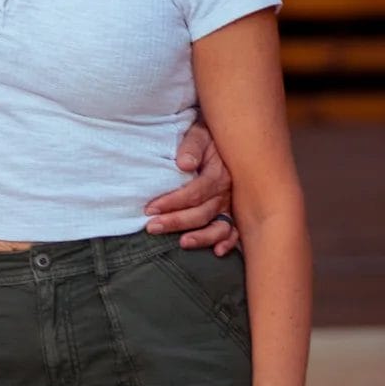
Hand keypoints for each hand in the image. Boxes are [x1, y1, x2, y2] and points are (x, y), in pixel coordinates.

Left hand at [144, 120, 239, 254]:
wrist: (228, 136)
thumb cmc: (208, 136)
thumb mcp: (199, 133)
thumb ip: (192, 146)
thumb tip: (183, 164)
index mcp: (218, 174)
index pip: (193, 193)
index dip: (171, 202)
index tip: (150, 208)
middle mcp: (227, 192)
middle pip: (202, 213)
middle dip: (176, 222)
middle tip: (152, 227)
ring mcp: (231, 204)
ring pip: (219, 227)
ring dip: (201, 238)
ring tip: (182, 243)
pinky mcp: (234, 212)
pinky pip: (235, 232)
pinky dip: (229, 243)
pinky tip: (217, 252)